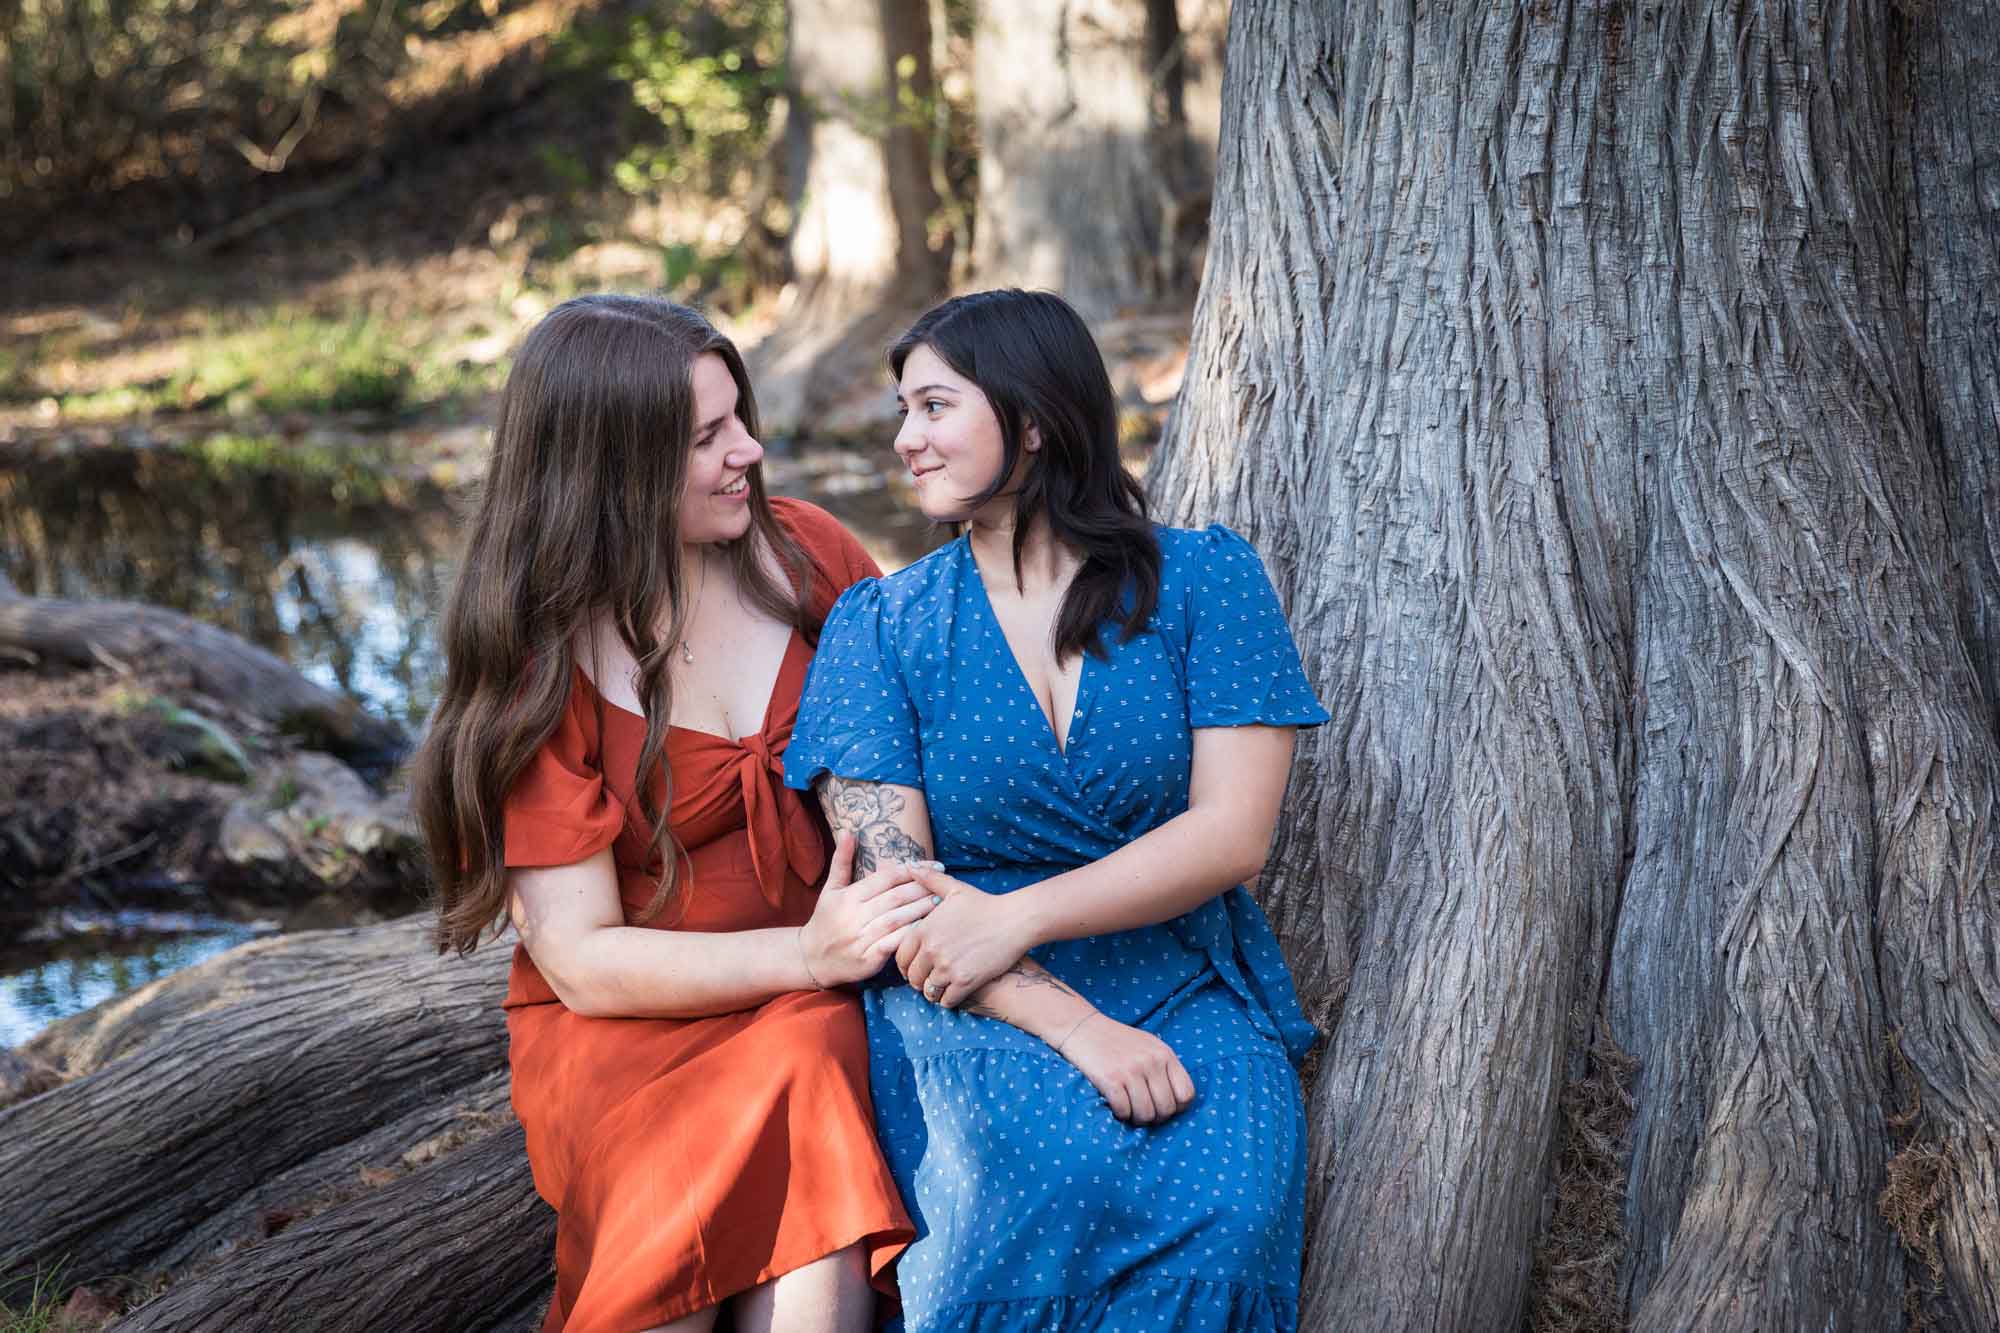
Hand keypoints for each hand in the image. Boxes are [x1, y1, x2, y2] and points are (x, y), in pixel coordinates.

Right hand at [798, 833, 936, 986]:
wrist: (811, 958)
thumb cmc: (825, 920)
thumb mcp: (831, 889)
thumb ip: (842, 861)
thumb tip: (848, 831)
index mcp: (848, 896)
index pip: (886, 878)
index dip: (911, 870)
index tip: (934, 866)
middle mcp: (854, 915)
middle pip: (895, 897)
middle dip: (922, 888)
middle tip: (944, 882)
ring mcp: (861, 938)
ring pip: (897, 919)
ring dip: (921, 910)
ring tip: (941, 902)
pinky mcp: (867, 959)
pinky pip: (893, 944)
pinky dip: (910, 935)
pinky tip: (926, 929)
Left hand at [895, 865, 1036, 1007]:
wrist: (1014, 920)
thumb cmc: (984, 904)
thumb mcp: (954, 888)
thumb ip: (929, 879)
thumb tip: (911, 867)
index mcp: (924, 930)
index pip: (900, 957)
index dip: (905, 964)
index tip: (914, 966)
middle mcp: (931, 950)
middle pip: (912, 977)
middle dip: (918, 980)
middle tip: (927, 979)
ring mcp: (947, 968)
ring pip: (927, 991)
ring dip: (932, 991)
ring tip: (939, 988)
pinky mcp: (965, 982)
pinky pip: (946, 1001)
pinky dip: (947, 1000)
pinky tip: (953, 993)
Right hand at [1055, 1013, 1196, 1124]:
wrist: (1083, 1028)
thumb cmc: (1118, 1041)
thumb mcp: (1149, 1046)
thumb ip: (1165, 1068)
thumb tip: (1177, 1102)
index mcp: (1165, 1054)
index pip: (1186, 1094)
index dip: (1177, 1108)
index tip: (1163, 1108)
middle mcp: (1151, 1062)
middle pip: (1166, 1109)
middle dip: (1155, 1118)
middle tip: (1142, 1112)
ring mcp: (1131, 1070)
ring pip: (1146, 1114)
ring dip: (1137, 1119)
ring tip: (1129, 1111)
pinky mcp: (1110, 1079)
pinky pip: (1124, 1111)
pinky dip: (1121, 1114)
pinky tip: (1116, 1106)